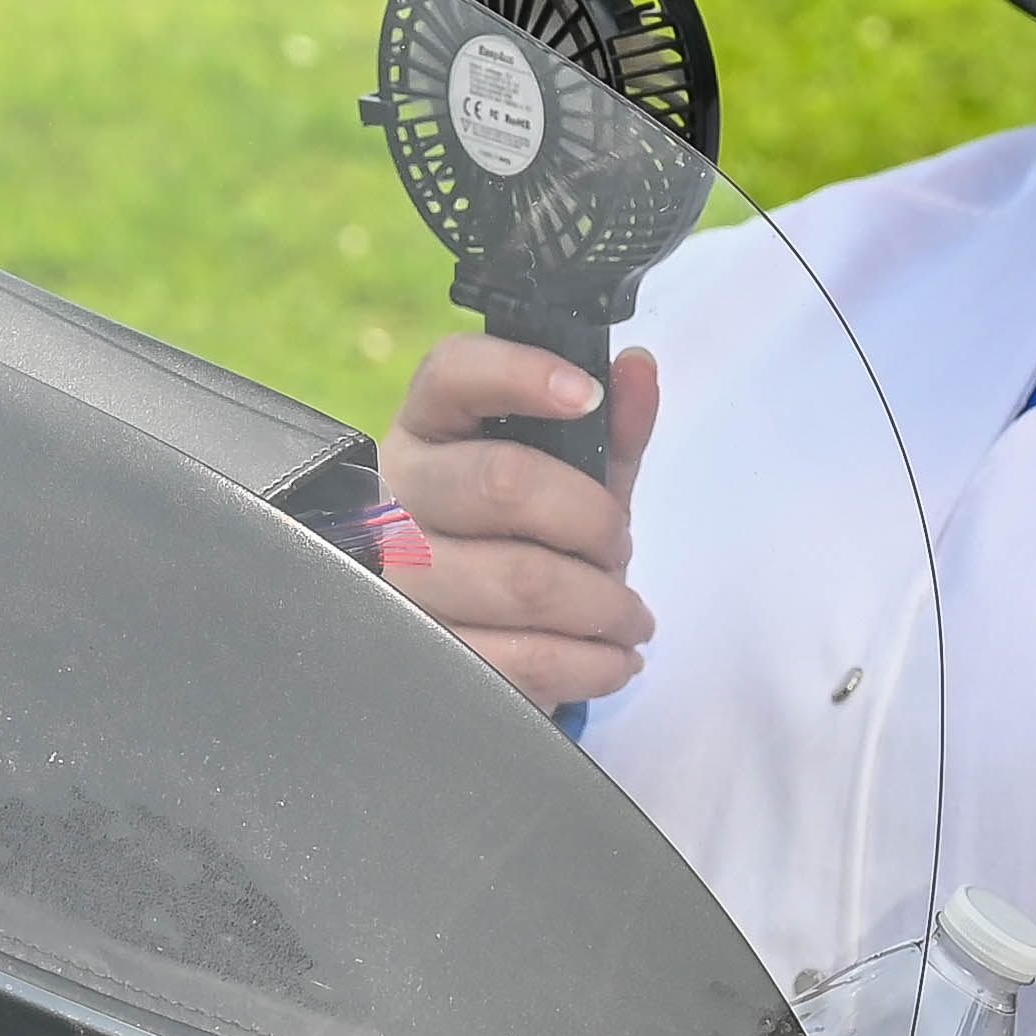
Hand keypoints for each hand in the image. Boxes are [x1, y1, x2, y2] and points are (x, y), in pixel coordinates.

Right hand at [382, 332, 662, 702]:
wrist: (481, 640)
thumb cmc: (526, 541)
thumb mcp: (571, 479)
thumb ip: (610, 427)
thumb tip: (639, 371)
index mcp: (428, 432)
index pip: (453, 373)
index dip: (520, 374)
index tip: (585, 395)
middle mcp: (396, 498)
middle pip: (503, 481)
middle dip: (592, 520)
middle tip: (618, 548)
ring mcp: (399, 583)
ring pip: (524, 582)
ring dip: (605, 605)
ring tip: (628, 617)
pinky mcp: (424, 661)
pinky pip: (525, 658)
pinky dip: (593, 664)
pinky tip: (612, 659)